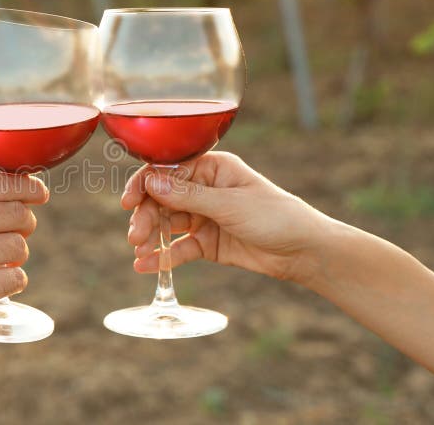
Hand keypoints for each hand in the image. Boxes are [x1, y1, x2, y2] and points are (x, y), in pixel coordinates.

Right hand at [0, 173, 47, 345]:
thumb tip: (19, 188)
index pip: (6, 183)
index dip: (31, 188)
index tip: (39, 193)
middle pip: (20, 214)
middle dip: (24, 223)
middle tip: (14, 232)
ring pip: (20, 247)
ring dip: (15, 255)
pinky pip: (17, 278)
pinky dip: (11, 281)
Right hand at [123, 152, 333, 282]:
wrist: (304, 251)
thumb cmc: (276, 216)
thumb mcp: (230, 205)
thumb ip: (189, 196)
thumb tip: (152, 183)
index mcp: (212, 168)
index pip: (168, 171)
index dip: (145, 184)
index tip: (129, 202)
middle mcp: (204, 189)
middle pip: (162, 199)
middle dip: (146, 216)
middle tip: (135, 236)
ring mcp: (204, 216)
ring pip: (167, 223)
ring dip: (151, 236)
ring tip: (139, 251)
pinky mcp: (207, 242)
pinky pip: (179, 248)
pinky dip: (163, 256)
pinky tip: (147, 266)